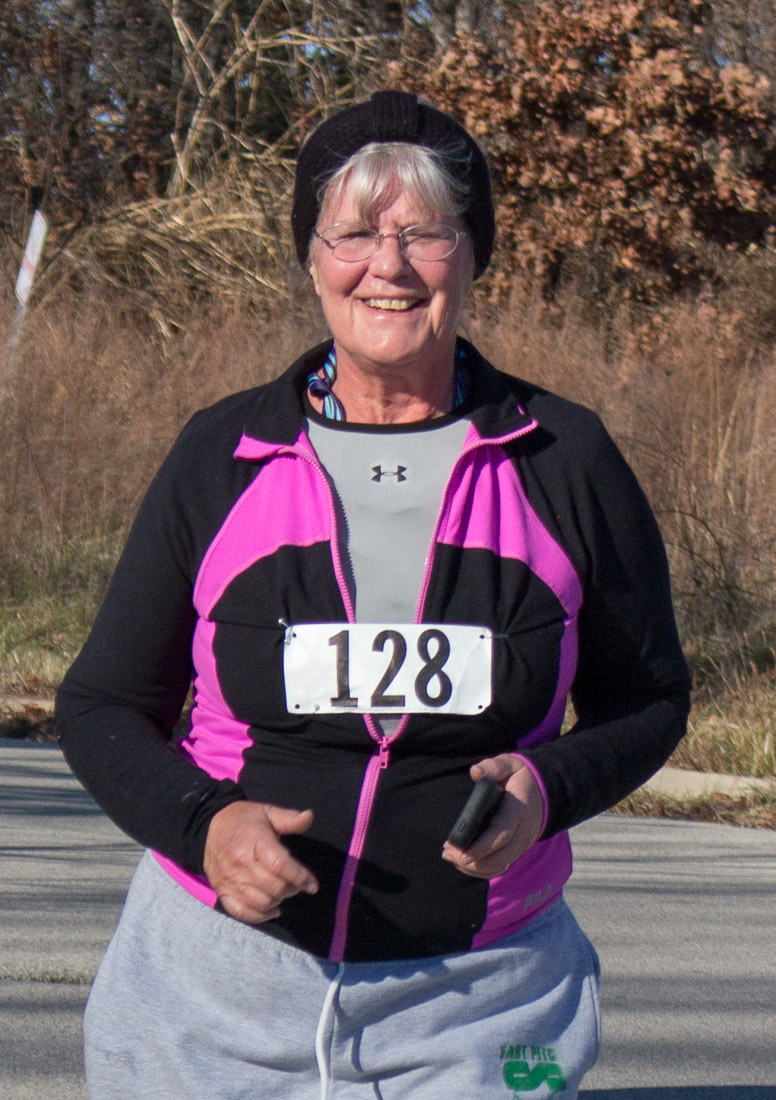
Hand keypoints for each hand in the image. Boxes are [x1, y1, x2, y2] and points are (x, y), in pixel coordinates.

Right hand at [203, 800, 318, 922]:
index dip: (300, 877)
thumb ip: (289, 818)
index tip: (312, 884)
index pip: (280, 865)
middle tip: (297, 883)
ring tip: (284, 891)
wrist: (209, 827)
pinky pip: (242, 912)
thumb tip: (309, 816)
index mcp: (254, 840)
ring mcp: (229, 879)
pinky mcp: (222, 891)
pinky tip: (272, 908)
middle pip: (273, 886)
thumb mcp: (267, 812)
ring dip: (278, 900)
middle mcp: (240, 862)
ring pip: (261, 902)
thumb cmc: (244, 820)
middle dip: (292, 888)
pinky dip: (260, 915)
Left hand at [441, 755, 543, 878]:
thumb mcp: (510, 764)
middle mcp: (522, 831)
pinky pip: (500, 866)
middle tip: (447, 852)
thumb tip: (475, 772)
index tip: (460, 852)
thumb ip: (493, 767)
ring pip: (499, 865)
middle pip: (500, 857)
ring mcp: (521, 843)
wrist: (544, 791)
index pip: (502, 833)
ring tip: (450, 856)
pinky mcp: (517, 849)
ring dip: (474, 867)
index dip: (481, 847)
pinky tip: (463, 862)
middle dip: (472, 861)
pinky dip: (481, 869)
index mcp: (518, 810)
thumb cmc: (520, 777)